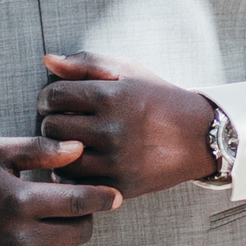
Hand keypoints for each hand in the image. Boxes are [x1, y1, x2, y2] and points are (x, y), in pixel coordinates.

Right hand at [0, 138, 120, 245]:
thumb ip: (40, 148)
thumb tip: (79, 150)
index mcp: (19, 201)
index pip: (78, 201)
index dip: (102, 197)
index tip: (115, 196)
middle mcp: (19, 236)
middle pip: (81, 230)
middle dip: (84, 217)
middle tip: (70, 208)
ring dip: (70, 241)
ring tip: (52, 227)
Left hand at [38, 53, 215, 197]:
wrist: (197, 136)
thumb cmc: (156, 97)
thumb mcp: (127, 70)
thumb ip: (86, 62)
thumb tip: (47, 60)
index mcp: (111, 96)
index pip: (53, 95)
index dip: (48, 97)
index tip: (57, 101)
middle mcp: (112, 129)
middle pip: (52, 126)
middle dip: (53, 121)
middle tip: (65, 120)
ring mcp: (116, 161)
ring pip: (60, 157)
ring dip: (59, 148)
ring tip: (72, 140)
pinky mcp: (119, 185)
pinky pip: (75, 182)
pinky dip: (71, 172)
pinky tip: (82, 160)